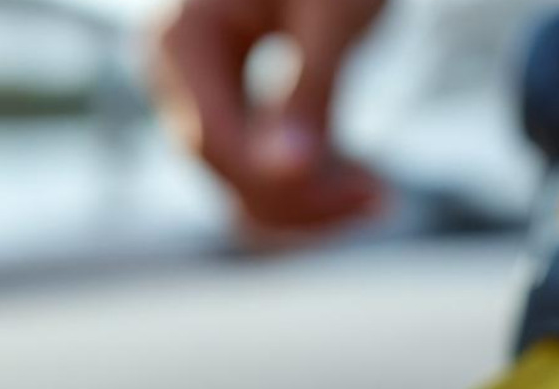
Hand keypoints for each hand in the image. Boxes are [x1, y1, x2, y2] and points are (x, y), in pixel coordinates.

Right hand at [153, 0, 385, 231]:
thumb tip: (286, 170)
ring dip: (308, 198)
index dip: (284, 182)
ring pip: (239, 180)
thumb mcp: (333, 12)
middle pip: (226, 168)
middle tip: (384, 199)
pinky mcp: (226, 102)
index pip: (215, 141)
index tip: (367, 193)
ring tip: (378, 194)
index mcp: (181, 36)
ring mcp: (196, 90)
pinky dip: (306, 180)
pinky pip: (255, 165)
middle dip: (304, 195)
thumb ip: (308, 89)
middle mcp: (174, 69)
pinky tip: (361, 179)